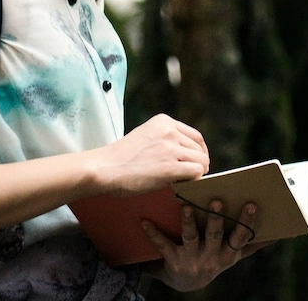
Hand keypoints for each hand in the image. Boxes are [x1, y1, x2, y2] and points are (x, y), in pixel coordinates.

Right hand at [90, 114, 208, 195]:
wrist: (105, 169)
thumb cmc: (121, 158)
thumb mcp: (145, 136)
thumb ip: (164, 138)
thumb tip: (185, 152)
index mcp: (164, 121)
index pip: (195, 136)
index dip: (199, 151)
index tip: (196, 161)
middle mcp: (170, 131)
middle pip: (200, 149)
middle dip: (198, 163)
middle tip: (190, 175)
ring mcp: (171, 148)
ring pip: (202, 161)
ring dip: (197, 173)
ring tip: (185, 181)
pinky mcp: (170, 167)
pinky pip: (196, 172)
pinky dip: (194, 180)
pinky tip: (184, 184)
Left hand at [141, 200, 266, 291]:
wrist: (186, 282)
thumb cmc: (214, 259)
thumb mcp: (234, 255)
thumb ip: (253, 244)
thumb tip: (279, 234)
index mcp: (228, 254)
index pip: (240, 237)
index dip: (246, 222)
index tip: (251, 203)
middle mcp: (212, 258)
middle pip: (216, 236)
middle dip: (217, 220)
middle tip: (217, 201)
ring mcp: (192, 259)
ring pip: (191, 237)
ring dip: (189, 222)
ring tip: (186, 207)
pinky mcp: (172, 259)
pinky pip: (163, 245)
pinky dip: (153, 233)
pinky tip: (144, 221)